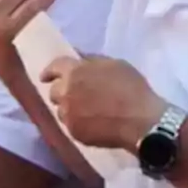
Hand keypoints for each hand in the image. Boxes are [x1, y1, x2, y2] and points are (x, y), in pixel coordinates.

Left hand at [41, 56, 166, 149]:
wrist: (141, 120)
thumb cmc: (132, 89)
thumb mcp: (115, 65)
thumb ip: (92, 60)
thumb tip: (78, 56)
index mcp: (74, 71)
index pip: (54, 67)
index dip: (50, 71)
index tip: (46, 77)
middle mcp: (65, 91)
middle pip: (54, 91)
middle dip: (62, 92)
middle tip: (76, 96)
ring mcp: (68, 113)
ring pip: (61, 110)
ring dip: (69, 109)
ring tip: (87, 112)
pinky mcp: (73, 131)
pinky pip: (70, 125)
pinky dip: (78, 123)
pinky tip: (93, 124)